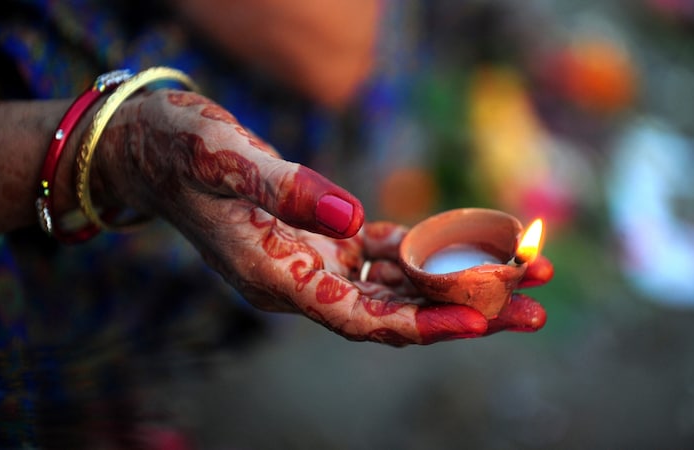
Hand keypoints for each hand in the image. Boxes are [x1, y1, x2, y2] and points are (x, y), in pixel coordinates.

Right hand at [92, 90, 550, 344]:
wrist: (155, 149)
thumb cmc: (180, 152)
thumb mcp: (221, 160)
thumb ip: (285, 188)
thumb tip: (353, 217)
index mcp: (277, 277)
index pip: (360, 317)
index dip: (421, 323)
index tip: (482, 320)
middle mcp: (303, 280)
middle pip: (398, 311)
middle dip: (467, 309)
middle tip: (537, 310)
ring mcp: (318, 260)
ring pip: (403, 283)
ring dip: (462, 278)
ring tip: (529, 273)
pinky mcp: (327, 236)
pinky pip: (390, 250)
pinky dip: (433, 247)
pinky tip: (477, 242)